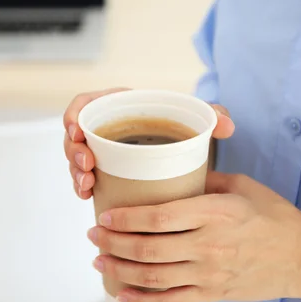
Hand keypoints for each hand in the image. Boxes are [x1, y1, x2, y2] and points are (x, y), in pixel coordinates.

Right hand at [63, 88, 234, 198]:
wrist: (183, 147)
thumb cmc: (184, 126)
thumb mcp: (196, 117)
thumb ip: (212, 114)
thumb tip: (227, 126)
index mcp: (118, 106)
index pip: (84, 104)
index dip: (73, 116)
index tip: (77, 131)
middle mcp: (105, 128)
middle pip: (75, 135)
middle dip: (74, 152)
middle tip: (87, 166)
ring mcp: (101, 151)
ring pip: (76, 159)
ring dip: (75, 172)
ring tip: (87, 186)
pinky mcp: (104, 171)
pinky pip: (84, 177)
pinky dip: (82, 187)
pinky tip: (88, 197)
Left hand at [86, 172, 300, 301]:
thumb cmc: (274, 215)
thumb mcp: (241, 186)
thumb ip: (204, 179)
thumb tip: (173, 171)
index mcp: (215, 212)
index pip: (159, 217)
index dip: (126, 219)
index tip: (105, 216)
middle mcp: (209, 245)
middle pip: (149, 248)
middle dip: (113, 243)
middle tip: (94, 236)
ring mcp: (210, 273)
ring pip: (154, 277)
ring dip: (120, 270)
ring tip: (99, 261)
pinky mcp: (213, 293)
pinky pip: (171, 301)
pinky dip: (143, 301)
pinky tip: (123, 294)